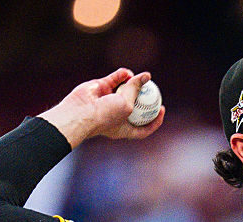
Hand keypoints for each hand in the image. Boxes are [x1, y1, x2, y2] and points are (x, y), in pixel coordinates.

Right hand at [38, 69, 164, 147]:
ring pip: (125, 89)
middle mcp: (117, 115)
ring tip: (136, 77)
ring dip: (132, 82)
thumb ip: (136, 90)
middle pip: (135, 106)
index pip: (143, 127)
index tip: (162, 109)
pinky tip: (126, 72)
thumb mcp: (127, 105)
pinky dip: (121, 75)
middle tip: (154, 88)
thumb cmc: (105, 115)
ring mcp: (108, 101)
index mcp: (124, 128)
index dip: (155, 120)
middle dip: (145, 97)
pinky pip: (114, 79)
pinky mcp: (101, 88)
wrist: (80, 111)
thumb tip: (146, 76)